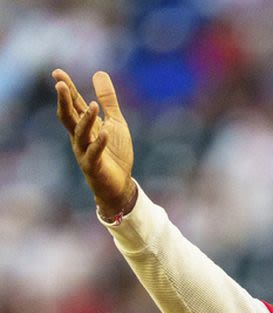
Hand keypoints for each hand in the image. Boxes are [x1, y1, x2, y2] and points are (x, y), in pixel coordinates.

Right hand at [53, 69, 135, 220]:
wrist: (119, 183)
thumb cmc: (114, 152)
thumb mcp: (115, 121)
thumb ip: (108, 100)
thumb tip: (99, 73)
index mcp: (84, 125)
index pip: (73, 104)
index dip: (67, 89)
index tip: (57, 72)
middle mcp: (80, 137)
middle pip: (68, 116)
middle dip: (64, 101)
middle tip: (59, 84)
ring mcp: (84, 151)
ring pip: (81, 134)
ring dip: (86, 120)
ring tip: (93, 105)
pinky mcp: (94, 166)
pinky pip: (94, 153)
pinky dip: (99, 143)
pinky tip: (104, 133)